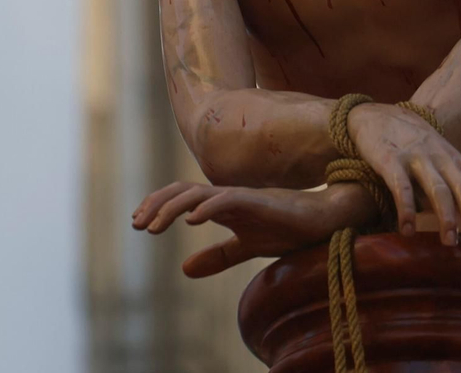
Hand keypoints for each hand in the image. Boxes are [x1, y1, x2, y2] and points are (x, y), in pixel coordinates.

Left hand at [131, 182, 360, 277]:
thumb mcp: (246, 247)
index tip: (138, 223)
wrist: (323, 221)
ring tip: (153, 225)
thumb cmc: (286, 228)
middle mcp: (226, 196)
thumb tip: (185, 269)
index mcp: (221, 204)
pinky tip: (191, 221)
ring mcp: (241, 196)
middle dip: (155, 205)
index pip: (181, 198)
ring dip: (172, 207)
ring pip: (197, 193)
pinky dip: (207, 207)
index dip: (158, 206)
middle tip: (136, 224)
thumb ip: (218, 256)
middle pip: (181, 191)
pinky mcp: (258, 201)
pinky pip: (227, 199)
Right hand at [347, 103, 460, 247]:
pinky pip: (401, 186)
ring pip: (437, 189)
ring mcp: (416, 158)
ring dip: (445, 216)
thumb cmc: (419, 148)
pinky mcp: (390, 159)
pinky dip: (406, 208)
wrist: (378, 116)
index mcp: (458, 164)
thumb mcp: (451, 166)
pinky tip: (407, 230)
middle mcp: (442, 160)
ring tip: (449, 242)